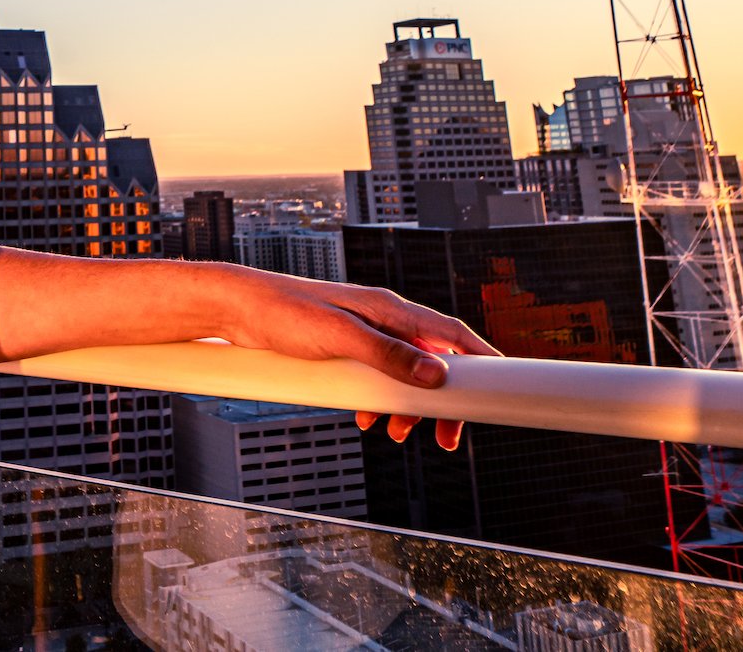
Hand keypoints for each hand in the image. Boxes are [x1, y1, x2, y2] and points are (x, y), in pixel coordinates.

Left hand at [215, 271, 500, 450]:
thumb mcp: (340, 337)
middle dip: (443, 399)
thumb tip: (437, 375)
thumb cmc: (284, 312)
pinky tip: (367, 419)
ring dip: (409, 406)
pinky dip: (380, 402)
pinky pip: (376, 379)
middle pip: (433, 360)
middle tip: (446, 434)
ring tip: (398, 433)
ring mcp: (364, 334)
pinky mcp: (344, 349)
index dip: (481, 359)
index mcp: (390, 309)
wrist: (237, 309)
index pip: (451, 334)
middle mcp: (382, 319)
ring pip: (405, 374)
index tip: (505, 386)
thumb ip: (388, 355)